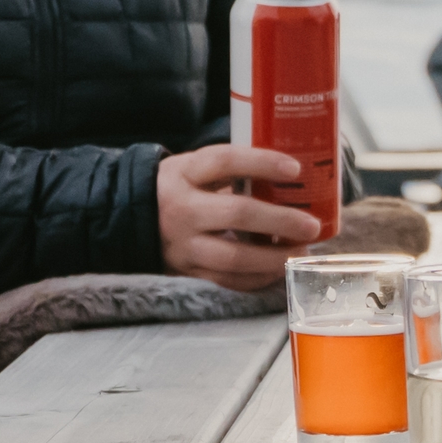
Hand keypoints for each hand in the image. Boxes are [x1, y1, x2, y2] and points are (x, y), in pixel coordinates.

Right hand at [160, 143, 325, 290]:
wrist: (130, 220)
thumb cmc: (180, 189)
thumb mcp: (194, 169)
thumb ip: (232, 170)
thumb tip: (292, 175)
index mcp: (184, 173)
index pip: (225, 161)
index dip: (261, 162)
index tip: (294, 168)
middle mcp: (181, 209)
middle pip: (237, 213)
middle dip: (281, 220)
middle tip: (311, 225)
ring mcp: (183, 246)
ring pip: (235, 257)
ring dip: (274, 257)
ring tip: (301, 252)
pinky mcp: (187, 273)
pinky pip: (228, 280)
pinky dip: (258, 278)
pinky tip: (279, 270)